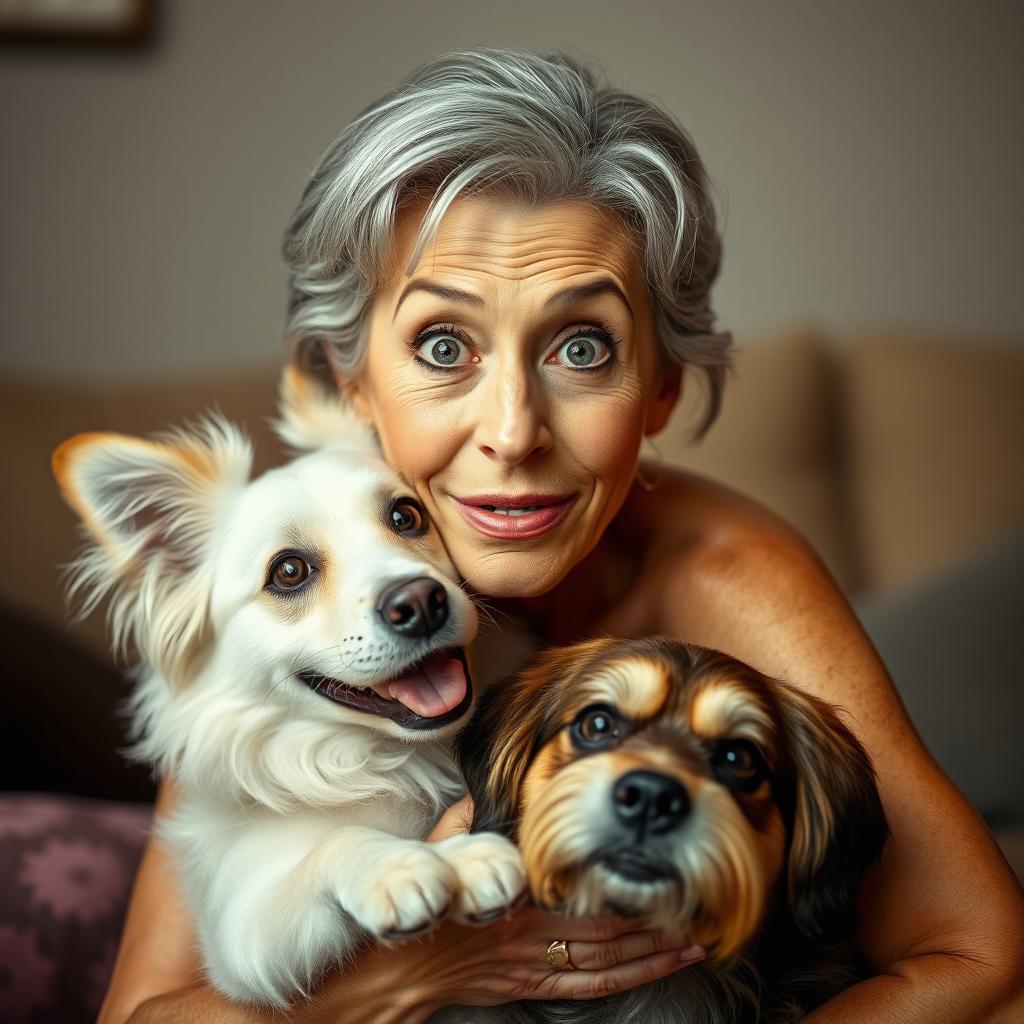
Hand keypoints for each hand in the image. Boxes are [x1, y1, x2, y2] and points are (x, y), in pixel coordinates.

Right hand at [408, 797, 705, 1012]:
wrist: (393, 971)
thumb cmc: (419, 905)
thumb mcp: (436, 852)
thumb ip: (464, 821)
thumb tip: (485, 788)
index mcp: (511, 893)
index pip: (576, 889)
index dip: (617, 881)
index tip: (651, 866)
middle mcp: (529, 932)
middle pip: (602, 928)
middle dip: (650, 918)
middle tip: (693, 903)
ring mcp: (533, 964)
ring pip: (605, 961)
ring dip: (651, 952)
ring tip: (693, 939)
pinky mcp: (530, 986)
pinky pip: (589, 987)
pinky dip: (629, 978)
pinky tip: (660, 969)